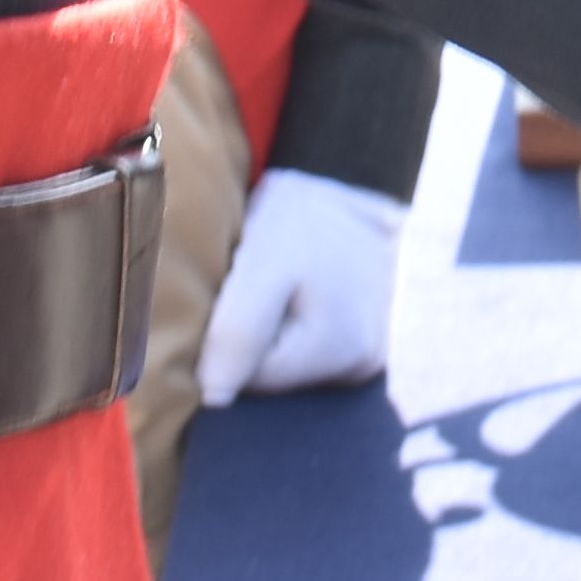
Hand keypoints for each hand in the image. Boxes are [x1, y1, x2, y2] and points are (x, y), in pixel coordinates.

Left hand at [194, 165, 403, 405]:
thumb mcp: (262, 267)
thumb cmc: (303, 217)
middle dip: (255, 337)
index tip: (243, 288)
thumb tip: (213, 400)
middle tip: (263, 283)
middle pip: (274, 378)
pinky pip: (311, 352)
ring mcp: (367, 357)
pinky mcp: (365, 342)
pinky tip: (299, 294)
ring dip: (274, 332)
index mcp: (339, 354)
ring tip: (283, 285)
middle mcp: (361, 368)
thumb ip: (236, 334)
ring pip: (290, 365)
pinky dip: (294, 327)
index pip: (252, 380)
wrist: (350, 180)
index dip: (232, 337)